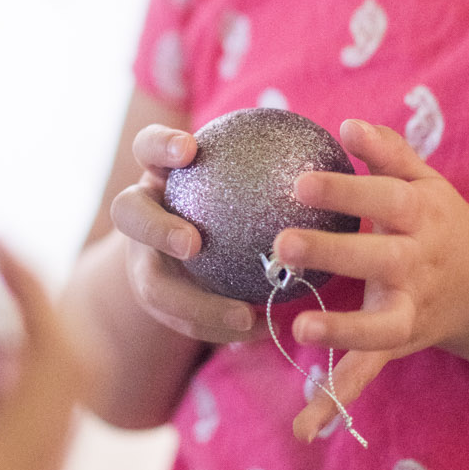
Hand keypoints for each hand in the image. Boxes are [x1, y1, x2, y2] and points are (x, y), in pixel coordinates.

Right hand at [110, 124, 259, 345]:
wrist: (197, 246)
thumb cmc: (239, 195)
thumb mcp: (246, 171)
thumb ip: (273, 158)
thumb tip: (341, 139)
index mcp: (158, 173)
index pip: (148, 147)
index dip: (161, 145)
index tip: (190, 148)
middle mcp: (142, 214)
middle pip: (128, 213)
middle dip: (156, 228)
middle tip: (192, 243)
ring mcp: (144, 261)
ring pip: (151, 286)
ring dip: (195, 304)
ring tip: (243, 315)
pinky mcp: (158, 301)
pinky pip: (184, 323)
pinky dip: (223, 328)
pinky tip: (265, 330)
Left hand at [278, 118, 468, 442]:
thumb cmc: (435, 218)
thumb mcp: (424, 179)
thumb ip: (388, 153)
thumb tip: (347, 124)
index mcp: (419, 216)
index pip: (381, 198)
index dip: (343, 191)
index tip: (297, 180)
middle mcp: (418, 265)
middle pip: (376, 259)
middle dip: (332, 254)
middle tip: (281, 243)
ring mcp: (410, 309)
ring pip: (378, 328)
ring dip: (341, 331)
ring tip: (298, 328)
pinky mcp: (398, 345)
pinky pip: (366, 376)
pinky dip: (336, 403)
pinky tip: (303, 428)